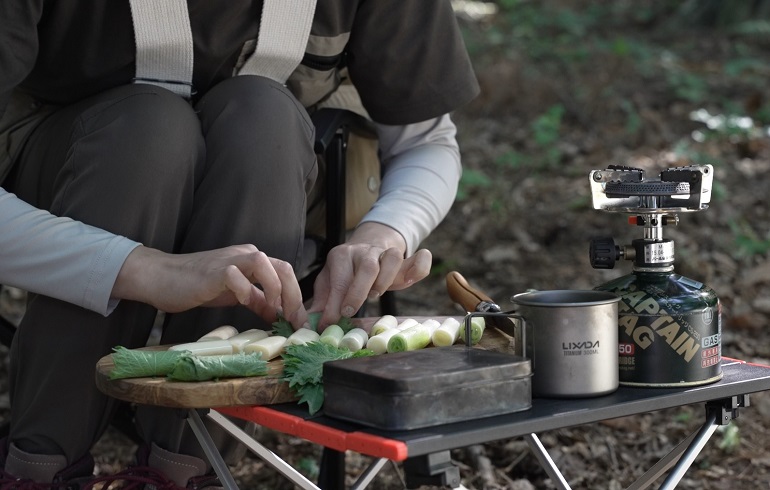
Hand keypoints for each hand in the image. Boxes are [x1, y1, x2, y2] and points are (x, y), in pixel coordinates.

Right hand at [112, 244, 307, 327]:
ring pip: (266, 264)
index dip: (296, 298)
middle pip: (284, 268)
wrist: (162, 278)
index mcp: (253, 261)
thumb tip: (279, 313)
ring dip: (276, 290)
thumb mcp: (235, 295)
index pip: (285, 273)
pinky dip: (246, 290)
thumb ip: (257, 300)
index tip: (299, 322)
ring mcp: (231, 260)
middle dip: (294, 297)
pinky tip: (245, 303)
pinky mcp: (215, 270)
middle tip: (295, 321)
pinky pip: (237, 275)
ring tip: (274, 311)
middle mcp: (246, 255)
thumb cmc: (197, 286)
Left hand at [309, 222, 431, 328]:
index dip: (334, 304)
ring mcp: (387, 252)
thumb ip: (322, 300)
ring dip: (385, 280)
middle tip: (351, 311)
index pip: (340, 279)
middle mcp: (365, 250)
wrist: (366, 248)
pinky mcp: (406, 259)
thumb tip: (310, 323)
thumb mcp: (329, 282)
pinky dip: (419, 268)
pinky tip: (411, 281)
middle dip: (358, 292)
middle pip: (368, 267)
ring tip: (376, 295)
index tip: (329, 322)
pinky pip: (419, 258)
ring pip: (393, 258)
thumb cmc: (345, 272)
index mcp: (341, 255)